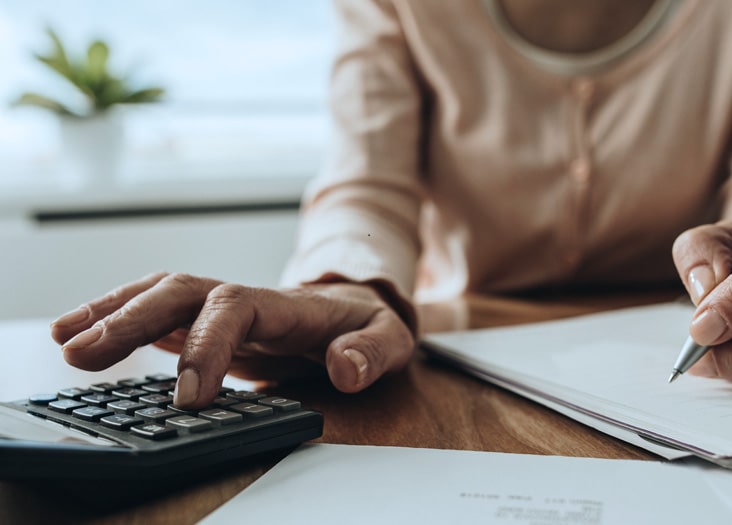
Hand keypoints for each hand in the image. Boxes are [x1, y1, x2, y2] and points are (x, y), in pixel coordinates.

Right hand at [50, 273, 414, 407]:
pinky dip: (116, 317)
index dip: (207, 345)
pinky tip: (80, 333)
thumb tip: (345, 369)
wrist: (357, 312)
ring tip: (65, 340)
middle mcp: (245, 298)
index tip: (190, 396)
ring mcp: (222, 306)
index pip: (235, 309)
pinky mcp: (206, 320)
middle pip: (181, 292)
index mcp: (285, 304)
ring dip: (112, 312)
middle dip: (132, 319)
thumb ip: (372, 352)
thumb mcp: (389, 339)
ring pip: (159, 294)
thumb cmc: (368, 327)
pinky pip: (157, 311)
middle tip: (84, 355)